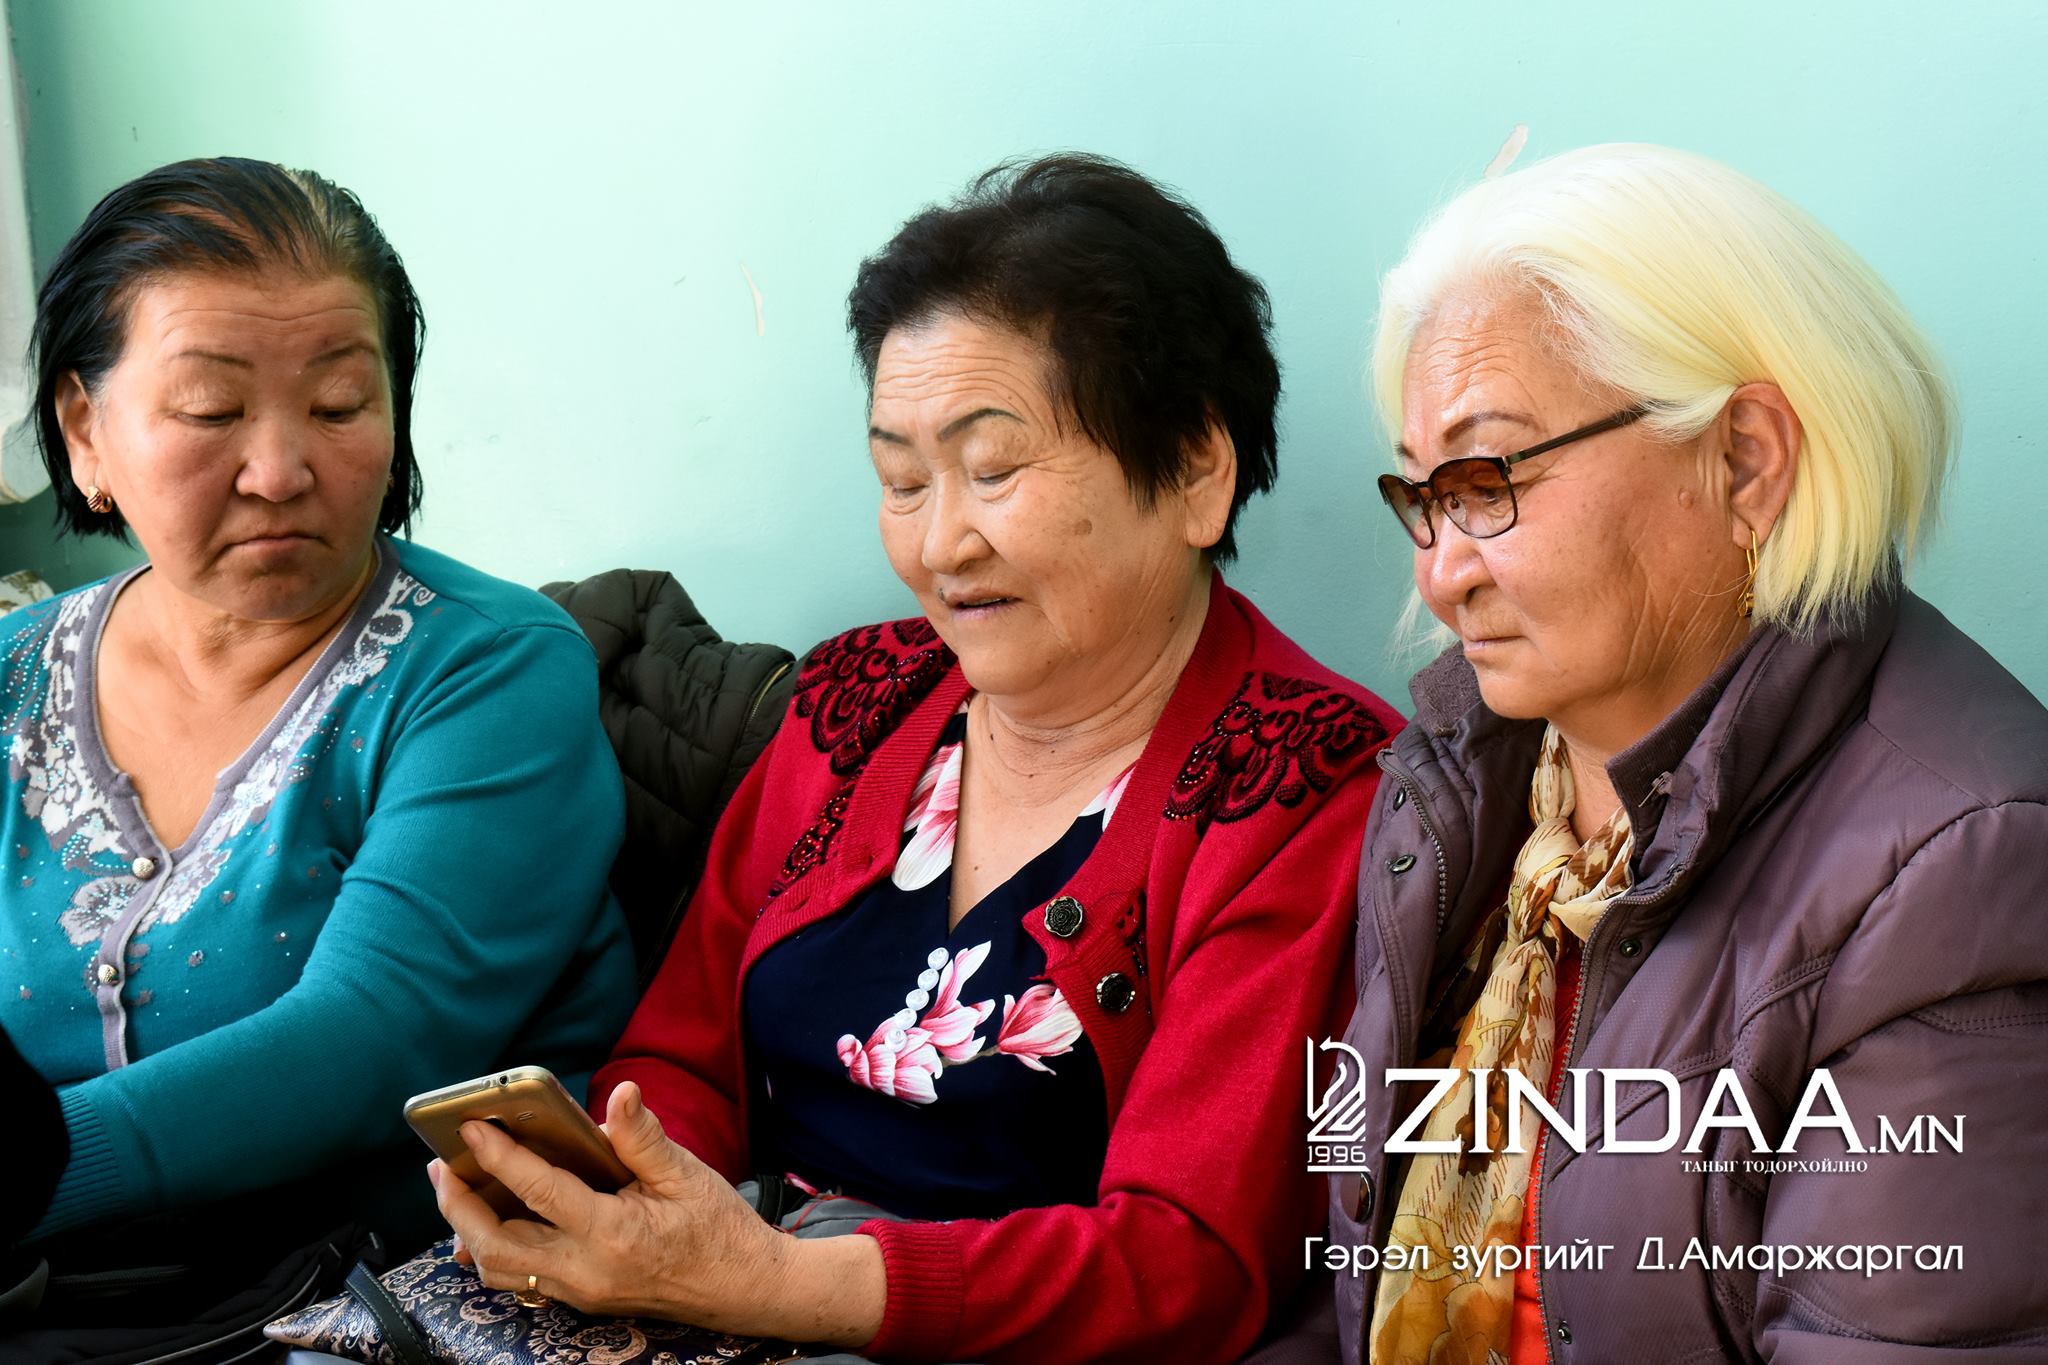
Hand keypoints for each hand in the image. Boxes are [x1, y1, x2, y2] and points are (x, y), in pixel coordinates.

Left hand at [430, 1081, 810, 1331]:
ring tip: (455, 1191)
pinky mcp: (581, 1301)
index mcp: (611, 1233)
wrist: (743, 1288)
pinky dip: (495, 1253)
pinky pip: (521, 1282)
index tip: (471, 1128)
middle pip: (496, 1242)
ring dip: (468, 1231)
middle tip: (441, 1165)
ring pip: (500, 1270)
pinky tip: (488, 1226)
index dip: (499, 1156)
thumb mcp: (686, 1174)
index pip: (538, 1190)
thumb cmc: (718, 1229)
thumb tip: (619, 1094)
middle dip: (458, 1203)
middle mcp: (585, 1270)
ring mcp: (579, 1292)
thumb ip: (643, 1137)